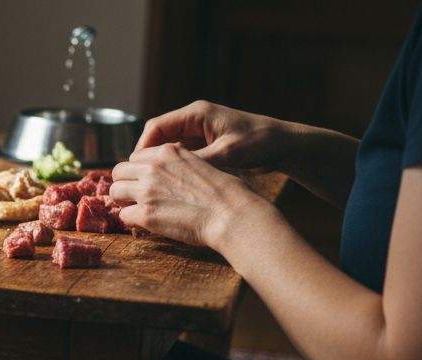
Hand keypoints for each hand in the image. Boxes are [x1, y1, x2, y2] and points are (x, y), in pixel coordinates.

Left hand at [110, 143, 265, 247]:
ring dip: (123, 201)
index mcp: (167, 152)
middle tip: (134, 197)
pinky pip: (123, 216)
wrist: (231, 214)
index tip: (143, 182)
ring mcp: (146, 191)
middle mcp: (153, 167)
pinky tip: (145, 223)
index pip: (135, 157)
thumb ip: (179, 163)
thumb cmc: (225, 192)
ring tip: (137, 210)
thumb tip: (168, 173)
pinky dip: (132, 221)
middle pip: (118, 172)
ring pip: (114, 192)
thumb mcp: (201, 163)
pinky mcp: (145, 214)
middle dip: (124, 184)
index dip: (137, 171)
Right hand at [136, 100, 289, 172]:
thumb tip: (169, 173)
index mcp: (197, 113)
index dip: (142, 147)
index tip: (136, 168)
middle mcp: (195, 119)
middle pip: (158, 136)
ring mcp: (199, 131)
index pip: (156, 127)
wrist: (285, 144)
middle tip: (140, 179)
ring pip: (167, 146)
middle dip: (147, 157)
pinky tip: (170, 182)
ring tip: (152, 183)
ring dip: (159, 163)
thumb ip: (197, 161)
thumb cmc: (260, 143)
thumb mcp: (227, 154)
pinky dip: (173, 166)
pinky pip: (180, 153)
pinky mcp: (205, 143)